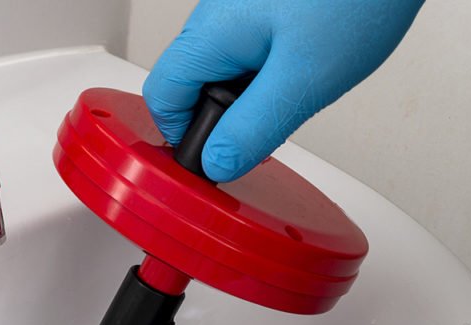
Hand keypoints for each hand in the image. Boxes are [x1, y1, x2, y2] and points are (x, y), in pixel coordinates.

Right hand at [143, 0, 423, 180]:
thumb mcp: (302, 81)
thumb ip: (253, 128)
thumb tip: (218, 163)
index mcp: (210, 33)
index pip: (161, 98)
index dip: (183, 138)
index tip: (216, 159)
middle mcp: (215, 12)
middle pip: (190, 83)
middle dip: (224, 117)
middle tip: (269, 130)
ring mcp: (239, 3)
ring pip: (223, 66)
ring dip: (251, 93)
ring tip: (299, 90)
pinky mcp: (266, 1)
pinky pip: (251, 45)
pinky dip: (271, 67)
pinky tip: (308, 64)